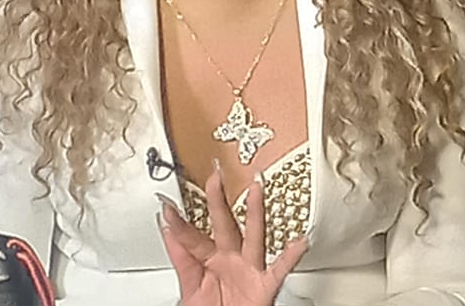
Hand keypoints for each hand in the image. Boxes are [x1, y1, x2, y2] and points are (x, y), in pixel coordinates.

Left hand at [159, 169, 307, 305]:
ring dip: (255, 212)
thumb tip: (166, 229)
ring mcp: (247, 271)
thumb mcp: (190, 289)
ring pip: (252, 236)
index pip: (190, 238)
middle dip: (218, 199)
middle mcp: (229, 261)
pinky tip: (298, 241)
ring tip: (256, 188)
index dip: (178, 223)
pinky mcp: (264, 287)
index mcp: (208, 262)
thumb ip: (181, 260)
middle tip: (215, 175)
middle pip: (222, 225)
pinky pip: (278, 270)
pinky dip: (290, 256)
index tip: (166, 205)